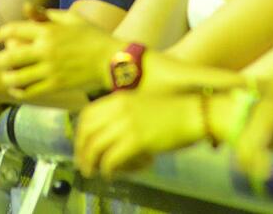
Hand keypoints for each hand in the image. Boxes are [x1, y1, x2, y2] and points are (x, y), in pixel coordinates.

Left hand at [0, 5, 122, 97]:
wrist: (112, 60)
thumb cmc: (92, 36)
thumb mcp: (71, 19)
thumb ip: (46, 14)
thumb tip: (25, 8)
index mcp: (48, 31)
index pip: (13, 30)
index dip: (1, 33)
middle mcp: (46, 50)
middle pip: (9, 56)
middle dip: (0, 59)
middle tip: (0, 61)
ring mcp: (50, 69)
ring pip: (17, 77)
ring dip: (8, 77)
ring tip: (8, 77)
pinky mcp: (56, 85)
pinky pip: (30, 91)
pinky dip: (20, 91)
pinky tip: (18, 89)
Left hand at [75, 91, 205, 176]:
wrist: (193, 112)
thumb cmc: (172, 110)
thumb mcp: (141, 105)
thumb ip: (123, 114)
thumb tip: (108, 135)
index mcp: (118, 99)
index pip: (87, 115)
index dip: (80, 133)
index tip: (81, 145)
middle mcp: (118, 109)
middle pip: (87, 131)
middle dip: (81, 150)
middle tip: (83, 164)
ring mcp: (126, 124)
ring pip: (95, 146)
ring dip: (90, 162)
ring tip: (92, 172)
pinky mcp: (136, 140)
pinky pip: (111, 158)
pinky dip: (107, 169)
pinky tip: (109, 174)